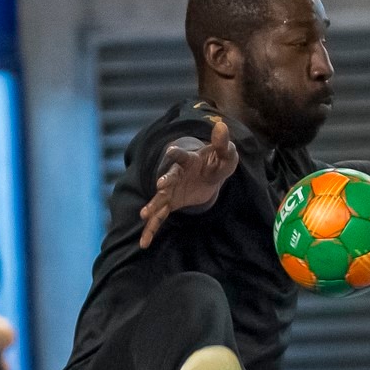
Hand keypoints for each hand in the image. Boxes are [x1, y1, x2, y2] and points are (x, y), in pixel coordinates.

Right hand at [138, 119, 238, 248]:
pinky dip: (151, 230)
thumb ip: (223, 143)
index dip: (177, 152)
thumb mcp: (225, 154)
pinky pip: (160, 218)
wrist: (208, 174)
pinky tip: (143, 243)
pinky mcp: (170, 204)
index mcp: (188, 160)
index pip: (181, 155)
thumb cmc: (216, 162)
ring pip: (160, 200)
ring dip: (153, 207)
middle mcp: (175, 175)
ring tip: (144, 215)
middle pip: (168, 178)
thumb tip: (222, 126)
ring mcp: (171, 191)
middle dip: (165, 182)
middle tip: (160, 186)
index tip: (171, 150)